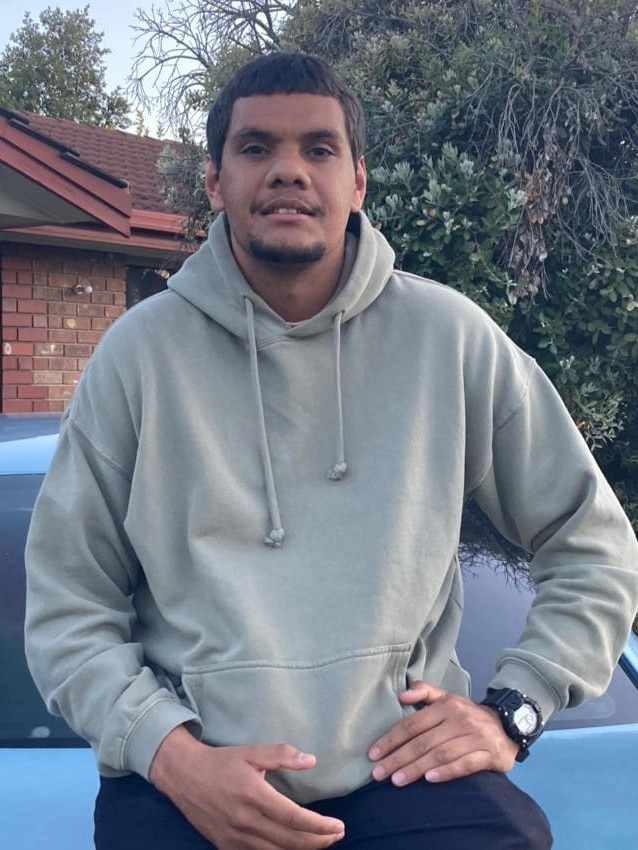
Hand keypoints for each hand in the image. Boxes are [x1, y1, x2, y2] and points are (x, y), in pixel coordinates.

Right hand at [150, 726, 345, 848]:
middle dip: (318, 841)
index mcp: (254, 794)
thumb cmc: (221, 762)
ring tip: (321, 842)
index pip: (294, 817)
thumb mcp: (252, 752)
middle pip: (290, 841)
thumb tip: (312, 760)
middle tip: (337, 835)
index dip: (319, 825)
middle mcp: (245, 820)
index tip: (338, 825)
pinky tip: (293, 849)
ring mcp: (234, 837)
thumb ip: (282, 755)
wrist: (184, 776)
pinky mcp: (225, 846)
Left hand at [368, 680, 517, 784]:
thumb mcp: (447, 699)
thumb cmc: (467, 715)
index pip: (412, 724)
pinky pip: (465, 764)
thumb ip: (424, 692)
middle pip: (423, 742)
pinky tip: (430, 779)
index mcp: (446, 706)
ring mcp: (475, 737)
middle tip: (379, 773)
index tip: (373, 754)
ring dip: (417, 768)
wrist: (507, 725)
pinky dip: (447, 772)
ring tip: (397, 781)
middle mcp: (459, 719)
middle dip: (398, 758)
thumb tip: (401, 695)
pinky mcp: (489, 754)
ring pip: (440, 754)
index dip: (391, 739)